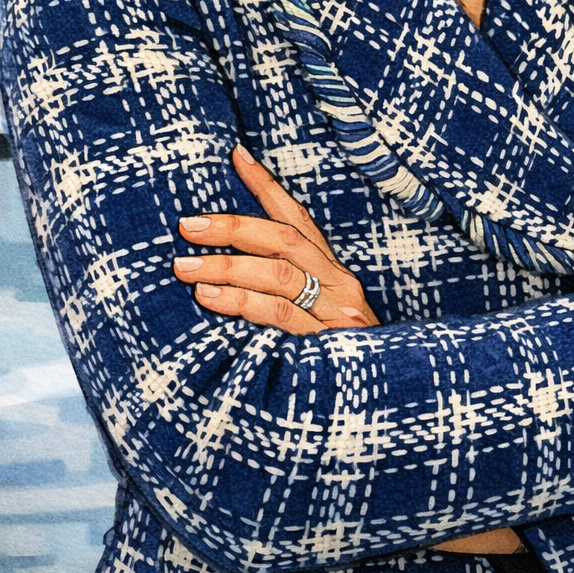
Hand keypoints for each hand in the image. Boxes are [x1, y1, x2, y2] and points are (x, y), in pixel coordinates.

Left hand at [175, 146, 523, 556]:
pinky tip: (209, 300)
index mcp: (336, 273)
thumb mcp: (315, 321)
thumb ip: (283, 295)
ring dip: (227, 267)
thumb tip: (221, 272)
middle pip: (284, 241)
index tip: (234, 154)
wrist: (388, 418)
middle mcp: (341, 286)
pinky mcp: (330, 348)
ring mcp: (338, 316)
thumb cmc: (338, 367)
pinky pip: (281, 318)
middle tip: (186, 226)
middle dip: (233, 227)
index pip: (298, 218)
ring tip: (185, 267)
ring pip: (279, 276)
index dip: (266, 185)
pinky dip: (242, 304)